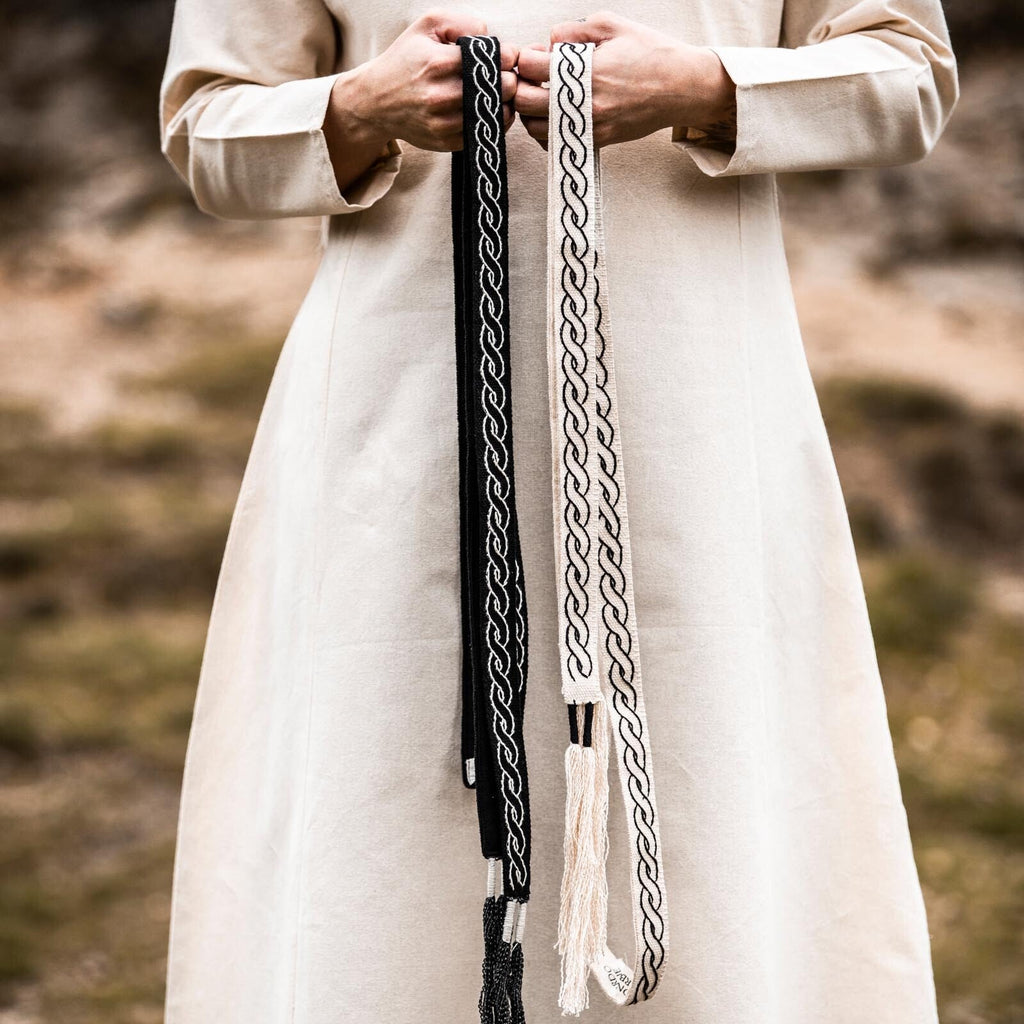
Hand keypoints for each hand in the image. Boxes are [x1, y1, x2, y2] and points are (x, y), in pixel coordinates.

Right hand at [324, 10, 518, 190]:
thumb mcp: (427, 26)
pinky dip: (493, 121)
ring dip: (505, 103)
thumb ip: (462, 23)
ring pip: (497, 115)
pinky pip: (484, 133)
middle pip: (502, 89)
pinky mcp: (446, 143)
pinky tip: (485, 109)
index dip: (508, 56)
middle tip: (504, 75)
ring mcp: (444, 123)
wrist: (377, 101)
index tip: (505, 56)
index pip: (494, 60)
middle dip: (510, 78)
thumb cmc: (406, 59)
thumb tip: (491, 38)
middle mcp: (441, 96)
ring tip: (496, 92)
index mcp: (438, 63)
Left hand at [515, 11, 734, 148]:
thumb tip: (547, 42)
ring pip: (535, 128)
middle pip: (525, 101)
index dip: (524, 56)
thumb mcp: (611, 25)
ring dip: (530, 110)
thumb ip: (573, 29)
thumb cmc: (650, 52)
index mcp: (586, 70)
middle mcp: (584, 103)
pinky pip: (555, 144)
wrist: (682, 87)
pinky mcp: (596, 141)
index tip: (532, 54)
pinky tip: (554, 113)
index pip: (530, 65)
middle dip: (520, 85)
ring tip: (542, 94)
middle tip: (530, 76)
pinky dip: (546, 129)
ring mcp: (589, 126)